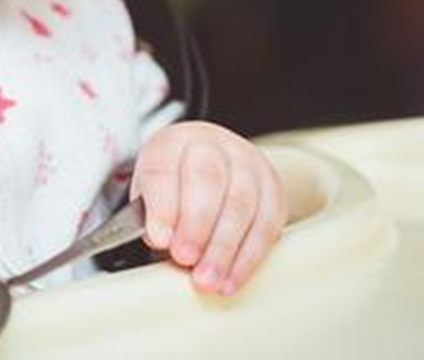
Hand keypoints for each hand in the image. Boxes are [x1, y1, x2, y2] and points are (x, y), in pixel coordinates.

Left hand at [131, 121, 286, 295]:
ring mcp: (249, 164)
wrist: (212, 171)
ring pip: (242, 203)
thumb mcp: (150, 196)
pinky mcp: (273, 190)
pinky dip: (248, 258)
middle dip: (197, 225)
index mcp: (174, 143)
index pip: (165, 169)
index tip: (159, 238)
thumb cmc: (175, 190)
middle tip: (185, 259)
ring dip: (224, 248)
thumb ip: (152, 217)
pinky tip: (231, 279)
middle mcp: (214, 147)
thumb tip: (163, 240)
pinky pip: (266, 224)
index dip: (162, 205)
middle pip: (209, 179)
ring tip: (208, 280)